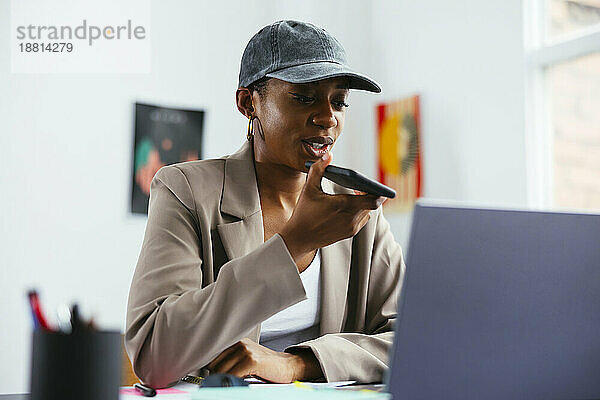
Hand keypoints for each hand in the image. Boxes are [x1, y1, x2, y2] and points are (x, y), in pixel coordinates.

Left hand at [206, 338, 321, 382]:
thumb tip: (208, 370)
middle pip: (213, 364)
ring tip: (230, 383)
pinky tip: (237, 383)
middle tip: (219, 382)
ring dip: (223, 380)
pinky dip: (231, 382)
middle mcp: (239, 343)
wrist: (287, 366)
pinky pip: (232, 375)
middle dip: (215, 375)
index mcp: (236, 341)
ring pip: (221, 370)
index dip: (207, 367)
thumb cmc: (266, 366)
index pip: (211, 354)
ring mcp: (246, 350)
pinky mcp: (252, 360)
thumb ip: (229, 361)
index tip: (205, 376)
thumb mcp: (245, 359)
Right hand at [279, 153, 385, 263]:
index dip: (380, 192)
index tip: (379, 185)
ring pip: (367, 212)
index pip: (373, 200)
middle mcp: (351, 219)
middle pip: (371, 205)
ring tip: (356, 195)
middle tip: (363, 186)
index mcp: (345, 206)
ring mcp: (351, 228)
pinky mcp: (349, 234)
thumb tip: (328, 155)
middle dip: (369, 194)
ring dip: (364, 204)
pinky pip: (361, 220)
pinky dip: (359, 212)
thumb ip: (318, 169)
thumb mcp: (309, 189)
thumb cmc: (304, 213)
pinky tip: (349, 207)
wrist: (299, 238)